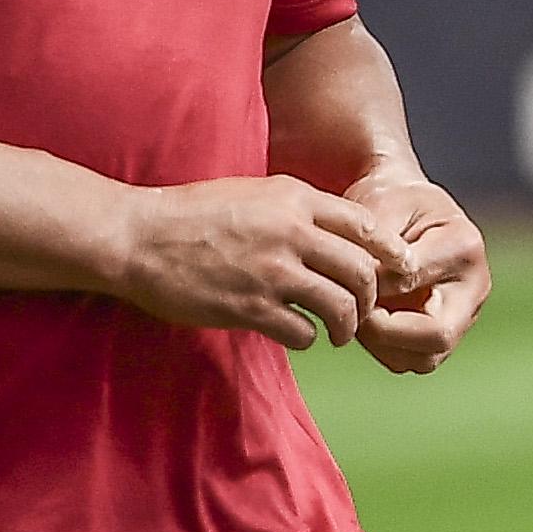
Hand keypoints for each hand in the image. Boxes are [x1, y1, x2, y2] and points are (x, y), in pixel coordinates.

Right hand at [113, 176, 399, 349]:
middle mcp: (291, 232)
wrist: (138, 237)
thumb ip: (295, 209)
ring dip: (345, 326)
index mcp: (294, 198)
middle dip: (370, 298)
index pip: (366, 225)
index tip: (394, 272)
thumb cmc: (192, 214)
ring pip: (341, 306)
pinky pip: (303, 332)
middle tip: (361, 311)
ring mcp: (272, 271)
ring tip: (336, 333)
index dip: (387, 253)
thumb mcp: (252, 192)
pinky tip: (296, 335)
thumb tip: (333, 233)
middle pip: (362, 271)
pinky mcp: (250, 307)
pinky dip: (306, 339)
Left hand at [345, 172, 491, 375]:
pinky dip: (386, 350)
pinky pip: (416, 360)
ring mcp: (466, 313)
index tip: (342, 279)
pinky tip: (368, 323)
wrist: (409, 208)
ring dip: (384, 346)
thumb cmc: (391, 201)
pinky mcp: (449, 332)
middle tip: (352, 314)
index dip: (368, 288)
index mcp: (462, 245)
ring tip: (359, 315)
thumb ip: (377, 244)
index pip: (410, 282)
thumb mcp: (382, 205)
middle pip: (437, 336)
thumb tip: (368, 291)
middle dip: (384, 332)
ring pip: (426, 358)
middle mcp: (475, 285)